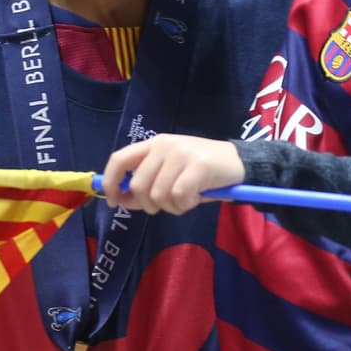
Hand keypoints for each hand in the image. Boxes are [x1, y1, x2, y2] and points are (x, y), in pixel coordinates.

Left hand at [101, 134, 243, 214]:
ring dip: (171, 207)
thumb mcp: (170, 174)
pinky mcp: (198, 166)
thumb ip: (147, 185)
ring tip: (187, 199)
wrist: (239, 162)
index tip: (114, 201)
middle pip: (138, 185)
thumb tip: (122, 200)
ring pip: (158, 195)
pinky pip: (178, 197)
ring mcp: (181, 154)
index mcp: (153, 144)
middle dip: (149, 205)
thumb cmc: (201, 172)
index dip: (110, 182)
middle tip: (168, 205)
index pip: (119, 159)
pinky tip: (197, 197)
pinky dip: (186, 205)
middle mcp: (164, 145)